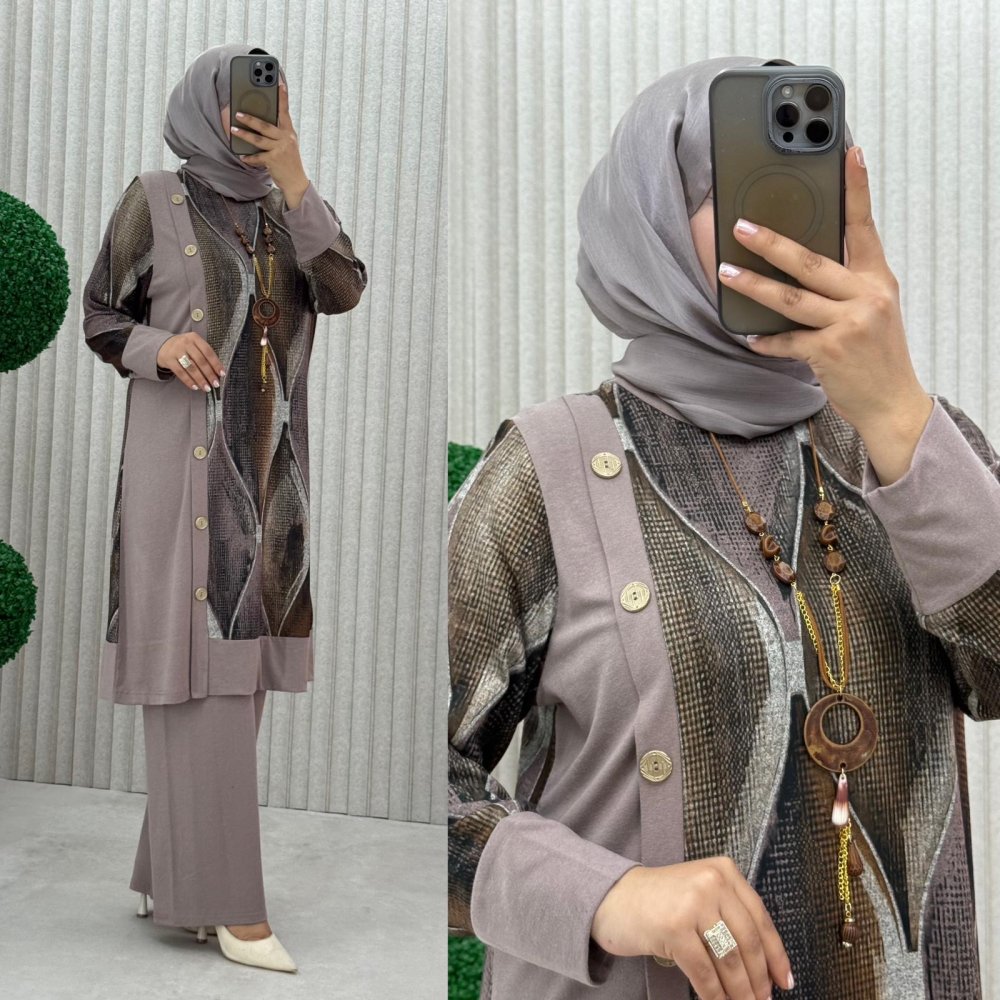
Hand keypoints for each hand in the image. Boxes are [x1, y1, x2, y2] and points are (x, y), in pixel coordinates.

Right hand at [156, 332, 224, 391]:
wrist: (162, 345)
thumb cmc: (184, 347)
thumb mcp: (194, 345)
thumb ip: (204, 355)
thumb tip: (217, 372)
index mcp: (194, 338)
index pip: (208, 352)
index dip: (216, 364)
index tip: (222, 374)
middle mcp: (185, 343)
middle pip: (200, 361)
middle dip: (209, 374)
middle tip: (215, 384)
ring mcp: (176, 351)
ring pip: (191, 368)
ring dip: (200, 379)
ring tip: (206, 388)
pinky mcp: (168, 360)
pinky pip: (180, 372)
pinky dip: (188, 381)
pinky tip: (195, 387)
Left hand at [231, 80, 308, 202]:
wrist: (296, 181)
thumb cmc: (289, 160)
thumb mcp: (287, 144)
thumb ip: (277, 133)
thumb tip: (259, 122)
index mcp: (289, 132)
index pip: (285, 112)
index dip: (283, 97)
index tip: (279, 84)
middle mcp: (286, 139)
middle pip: (265, 126)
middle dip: (250, 119)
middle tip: (238, 113)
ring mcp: (280, 150)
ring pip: (258, 140)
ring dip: (244, 134)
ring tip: (234, 130)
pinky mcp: (274, 161)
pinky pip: (258, 157)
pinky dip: (249, 157)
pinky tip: (243, 156)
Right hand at [591, 858, 792, 999]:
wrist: (614, 898)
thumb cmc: (661, 901)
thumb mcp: (700, 895)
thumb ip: (730, 917)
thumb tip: (766, 966)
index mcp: (724, 871)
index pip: (760, 918)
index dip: (776, 954)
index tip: (785, 980)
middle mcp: (712, 882)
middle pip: (748, 942)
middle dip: (758, 979)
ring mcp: (693, 903)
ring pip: (729, 960)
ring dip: (740, 992)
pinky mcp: (674, 928)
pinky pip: (704, 972)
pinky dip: (715, 995)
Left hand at [717, 146, 932, 441]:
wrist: (893, 402)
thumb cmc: (877, 354)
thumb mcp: (874, 309)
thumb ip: (846, 284)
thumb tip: (803, 261)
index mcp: (877, 279)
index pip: (865, 225)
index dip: (856, 188)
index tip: (848, 153)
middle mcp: (866, 296)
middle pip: (812, 261)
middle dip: (772, 243)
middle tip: (741, 226)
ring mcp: (849, 324)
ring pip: (791, 298)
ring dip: (754, 286)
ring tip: (726, 273)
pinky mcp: (831, 352)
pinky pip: (788, 341)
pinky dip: (767, 341)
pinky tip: (751, 337)